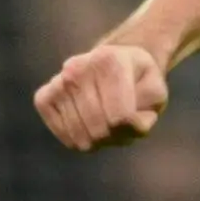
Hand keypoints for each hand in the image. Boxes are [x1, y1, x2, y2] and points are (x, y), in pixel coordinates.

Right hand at [34, 41, 167, 150]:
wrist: (111, 66)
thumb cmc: (137, 83)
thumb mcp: (155, 93)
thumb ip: (146, 110)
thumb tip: (118, 122)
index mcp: (110, 60)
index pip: (121, 117)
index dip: (133, 128)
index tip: (136, 117)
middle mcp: (78, 67)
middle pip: (99, 129)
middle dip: (115, 135)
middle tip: (120, 121)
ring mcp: (58, 82)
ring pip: (80, 136)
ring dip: (98, 139)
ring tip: (104, 120)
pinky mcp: (43, 97)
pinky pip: (62, 134)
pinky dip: (78, 138)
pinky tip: (86, 124)